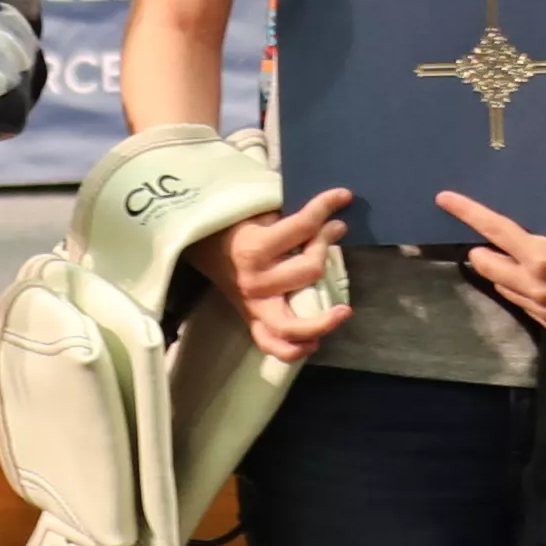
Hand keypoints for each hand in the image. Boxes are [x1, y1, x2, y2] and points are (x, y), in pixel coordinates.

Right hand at [222, 186, 356, 362]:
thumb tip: (329, 214)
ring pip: (293, 325)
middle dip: (325, 244)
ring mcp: (252, 306)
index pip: (303, 227)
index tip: (342, 196)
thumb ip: (290, 215)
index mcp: (253, 249)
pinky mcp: (251, 320)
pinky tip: (314, 343)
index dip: (327, 206)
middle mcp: (254, 282)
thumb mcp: (258, 209)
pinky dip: (294, 349)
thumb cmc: (232, 222)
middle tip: (335, 229)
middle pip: (309, 269)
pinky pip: (272, 345)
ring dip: (322, 321)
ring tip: (343, 311)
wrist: (201, 241)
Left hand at [443, 197, 545, 331]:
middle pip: (485, 265)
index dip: (467, 212)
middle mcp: (538, 286)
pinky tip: (538, 278)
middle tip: (484, 239)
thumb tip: (504, 213)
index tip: (444, 199)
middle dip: (481, 250)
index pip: (494, 229)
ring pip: (502, 286)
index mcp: (542, 255)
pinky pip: (522, 303)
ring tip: (522, 258)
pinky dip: (522, 288)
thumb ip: (536, 222)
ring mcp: (545, 309)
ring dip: (503, 270)